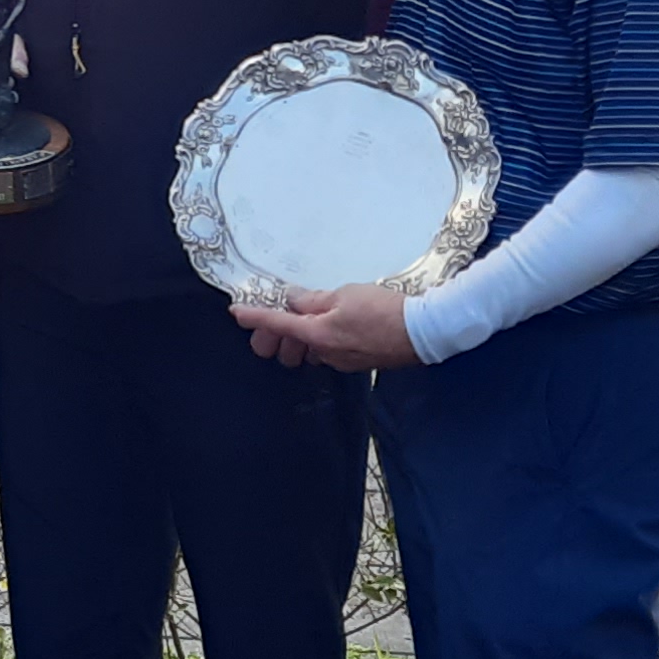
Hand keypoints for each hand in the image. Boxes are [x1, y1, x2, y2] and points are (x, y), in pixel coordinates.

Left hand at [234, 282, 417, 372]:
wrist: (423, 331)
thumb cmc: (384, 309)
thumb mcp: (346, 294)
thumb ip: (315, 299)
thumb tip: (294, 300)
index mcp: (318, 334)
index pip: (277, 323)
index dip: (254, 317)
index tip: (236, 313)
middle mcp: (324, 353)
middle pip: (286, 350)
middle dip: (277, 337)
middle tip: (281, 317)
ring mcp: (339, 362)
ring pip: (308, 352)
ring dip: (302, 338)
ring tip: (314, 317)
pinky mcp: (354, 364)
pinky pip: (328, 352)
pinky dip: (324, 340)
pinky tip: (337, 325)